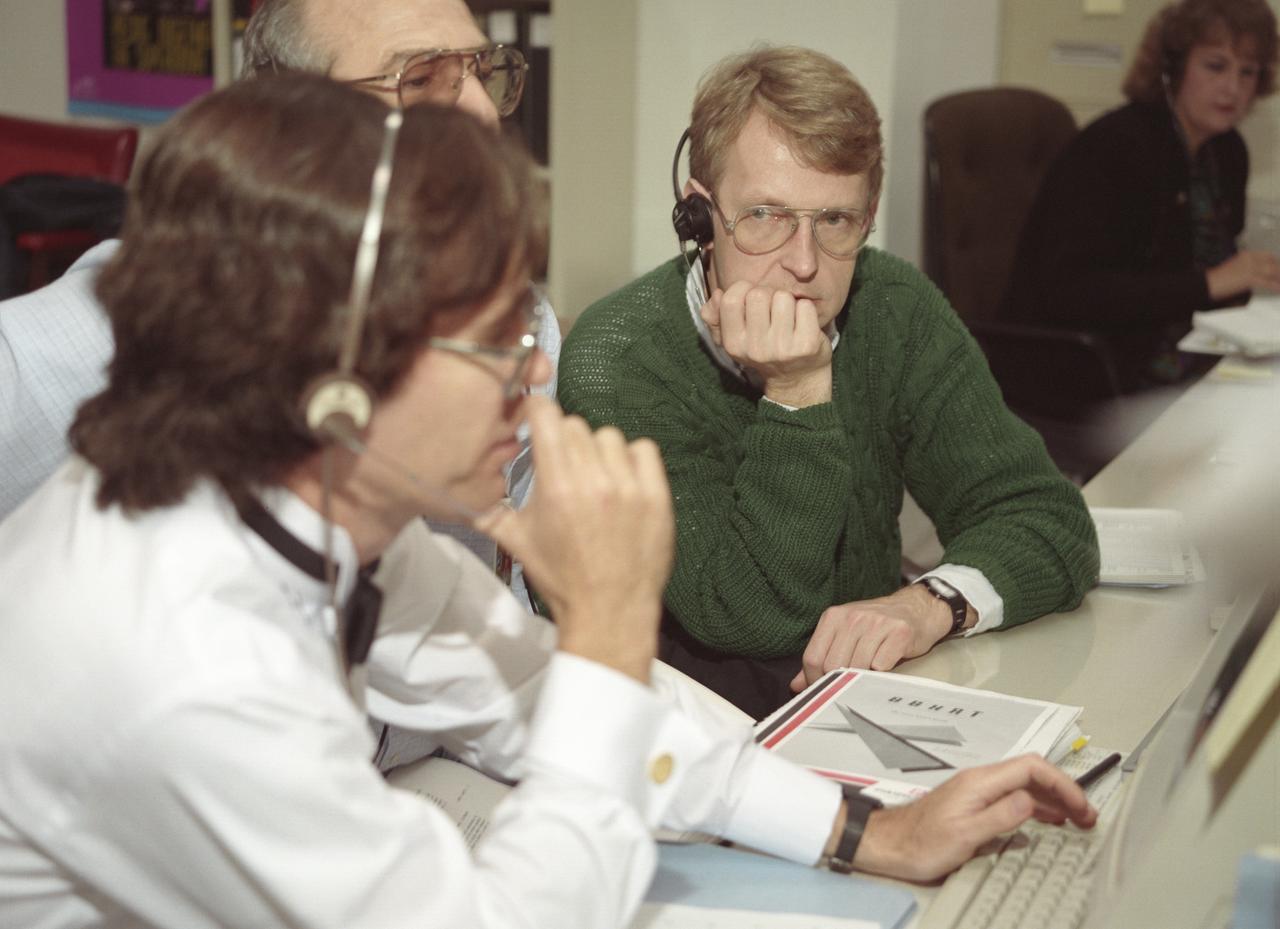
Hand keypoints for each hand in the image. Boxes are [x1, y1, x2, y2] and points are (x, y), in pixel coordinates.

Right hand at [475, 396, 674, 682]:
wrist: (609, 610)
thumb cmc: (561, 577)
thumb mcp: (516, 542)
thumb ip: (487, 510)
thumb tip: (461, 491)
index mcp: (556, 485)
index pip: (547, 415)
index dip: (538, 410)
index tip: (537, 415)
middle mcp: (593, 480)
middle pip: (576, 425)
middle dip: (565, 439)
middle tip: (564, 465)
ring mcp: (629, 487)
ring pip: (610, 436)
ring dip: (598, 451)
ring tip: (595, 478)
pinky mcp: (657, 495)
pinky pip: (644, 449)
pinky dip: (632, 459)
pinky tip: (622, 480)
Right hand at [701, 280, 832, 406]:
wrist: (796, 380)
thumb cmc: (763, 350)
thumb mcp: (733, 338)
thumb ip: (715, 316)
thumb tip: (718, 294)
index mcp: (733, 344)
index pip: (731, 299)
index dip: (743, 289)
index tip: (751, 298)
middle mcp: (755, 349)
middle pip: (759, 294)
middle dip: (768, 294)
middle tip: (773, 309)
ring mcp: (782, 348)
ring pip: (783, 297)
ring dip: (788, 302)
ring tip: (787, 318)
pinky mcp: (806, 346)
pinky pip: (805, 306)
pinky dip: (806, 309)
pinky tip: (803, 323)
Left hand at [790, 585, 955, 691]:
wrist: (917, 608)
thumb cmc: (877, 626)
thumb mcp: (845, 634)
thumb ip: (821, 657)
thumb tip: (797, 685)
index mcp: (834, 617)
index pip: (813, 658)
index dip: (815, 681)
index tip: (824, 690)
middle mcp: (852, 617)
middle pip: (833, 665)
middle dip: (838, 683)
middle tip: (849, 687)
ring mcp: (876, 624)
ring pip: (857, 667)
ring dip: (862, 678)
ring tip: (868, 675)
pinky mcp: (899, 633)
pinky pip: (881, 666)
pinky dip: (881, 674)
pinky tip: (885, 667)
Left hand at [853, 755, 1097, 881]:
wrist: (890, 845)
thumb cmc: (921, 843)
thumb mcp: (964, 835)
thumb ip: (999, 816)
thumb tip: (1031, 801)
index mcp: (980, 782)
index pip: (1032, 768)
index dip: (1063, 783)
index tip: (1081, 806)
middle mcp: (980, 781)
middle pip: (1032, 773)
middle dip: (1064, 790)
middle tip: (1087, 816)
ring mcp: (977, 791)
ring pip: (1025, 785)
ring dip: (1053, 799)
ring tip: (1077, 820)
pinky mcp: (974, 804)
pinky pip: (1014, 798)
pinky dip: (1038, 807)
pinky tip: (1048, 821)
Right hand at [1206, 249, 1279, 300]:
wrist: (1208, 283)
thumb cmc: (1217, 278)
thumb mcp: (1234, 267)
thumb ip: (1246, 267)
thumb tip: (1256, 274)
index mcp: (1246, 255)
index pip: (1267, 256)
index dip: (1275, 262)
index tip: (1277, 267)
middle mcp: (1250, 259)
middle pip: (1272, 263)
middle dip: (1278, 270)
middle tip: (1279, 276)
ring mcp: (1250, 268)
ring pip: (1272, 272)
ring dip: (1278, 277)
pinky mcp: (1249, 278)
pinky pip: (1267, 282)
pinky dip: (1274, 286)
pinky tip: (1278, 289)